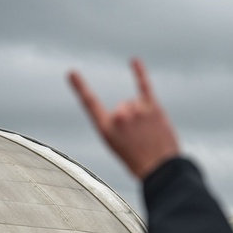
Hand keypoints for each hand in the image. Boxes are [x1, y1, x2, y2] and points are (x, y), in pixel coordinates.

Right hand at [68, 58, 180, 178]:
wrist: (160, 171)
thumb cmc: (139, 162)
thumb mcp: (117, 148)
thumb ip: (117, 125)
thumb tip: (128, 106)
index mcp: (106, 128)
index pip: (90, 103)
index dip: (80, 87)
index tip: (72, 73)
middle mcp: (119, 117)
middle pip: (124, 105)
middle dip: (132, 118)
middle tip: (140, 138)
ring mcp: (136, 111)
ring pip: (137, 103)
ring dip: (144, 115)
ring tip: (150, 134)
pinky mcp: (153, 108)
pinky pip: (144, 86)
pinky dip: (139, 73)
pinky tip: (134, 61)